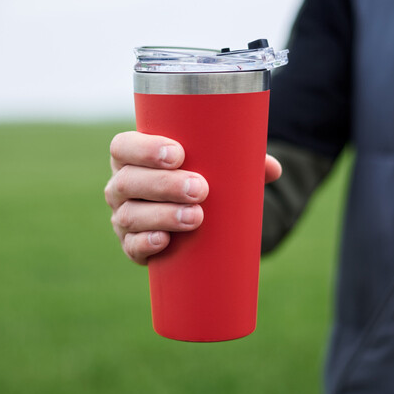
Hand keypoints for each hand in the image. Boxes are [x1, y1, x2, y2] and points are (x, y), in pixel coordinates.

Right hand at [104, 131, 281, 264]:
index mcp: (132, 158)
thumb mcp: (218, 168)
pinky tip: (164, 240)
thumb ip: (243, 162)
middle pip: (127, 181)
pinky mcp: (132, 246)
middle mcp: (121, 186)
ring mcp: (123, 217)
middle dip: (163, 184)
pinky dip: (146, 243)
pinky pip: (131, 247)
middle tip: (201, 189)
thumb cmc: (202, 181)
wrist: (196, 221)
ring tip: (196, 217)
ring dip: (162, 215)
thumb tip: (272, 168)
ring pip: (130, 215)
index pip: (123, 147)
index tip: (179, 154)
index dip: (144, 149)